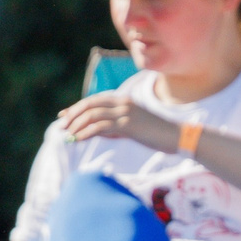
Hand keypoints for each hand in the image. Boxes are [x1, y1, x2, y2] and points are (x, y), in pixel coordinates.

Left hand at [54, 91, 174, 150]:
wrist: (178, 136)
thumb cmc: (156, 133)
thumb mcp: (131, 127)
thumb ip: (113, 126)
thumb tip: (94, 131)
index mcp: (123, 101)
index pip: (93, 100)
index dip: (76, 107)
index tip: (63, 115)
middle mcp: (122, 103)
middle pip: (89, 105)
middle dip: (72, 115)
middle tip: (62, 127)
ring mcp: (125, 113)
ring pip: (92, 115)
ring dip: (76, 125)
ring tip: (68, 135)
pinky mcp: (128, 124)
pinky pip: (100, 126)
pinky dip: (85, 132)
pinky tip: (77, 139)